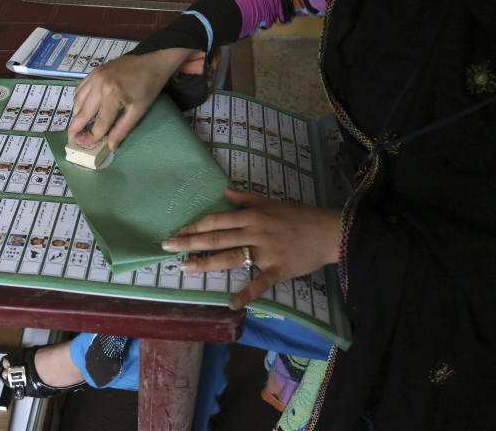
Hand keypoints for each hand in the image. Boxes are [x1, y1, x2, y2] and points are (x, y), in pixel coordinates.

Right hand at [68, 47, 196, 149]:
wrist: (151, 61)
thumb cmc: (148, 86)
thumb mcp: (138, 110)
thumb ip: (122, 129)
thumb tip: (110, 146)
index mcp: (112, 94)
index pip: (99, 122)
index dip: (93, 136)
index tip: (85, 145)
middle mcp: (98, 84)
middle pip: (83, 112)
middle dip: (76, 128)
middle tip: (72, 139)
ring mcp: (94, 76)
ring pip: (78, 100)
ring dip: (77, 115)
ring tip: (79, 126)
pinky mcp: (94, 72)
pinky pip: (80, 89)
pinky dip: (78, 101)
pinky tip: (83, 109)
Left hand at [161, 187, 341, 309]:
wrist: (328, 231)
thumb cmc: (299, 216)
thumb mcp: (271, 202)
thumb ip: (246, 198)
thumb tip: (224, 191)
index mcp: (252, 215)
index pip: (216, 220)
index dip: (195, 226)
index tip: (177, 232)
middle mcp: (255, 232)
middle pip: (217, 238)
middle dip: (190, 243)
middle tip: (167, 248)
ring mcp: (266, 252)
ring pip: (231, 257)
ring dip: (206, 263)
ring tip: (185, 268)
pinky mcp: (278, 269)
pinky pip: (260, 283)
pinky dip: (246, 294)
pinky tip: (230, 303)